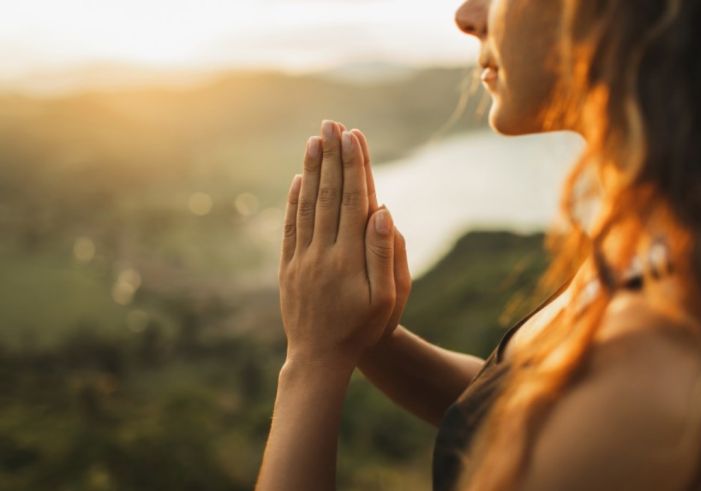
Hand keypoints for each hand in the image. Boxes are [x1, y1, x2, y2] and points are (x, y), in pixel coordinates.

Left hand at [279, 120, 404, 366]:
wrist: (318, 359)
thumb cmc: (362, 329)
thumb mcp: (386, 298)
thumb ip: (384, 253)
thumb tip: (382, 211)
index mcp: (349, 256)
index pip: (353, 199)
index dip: (354, 166)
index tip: (354, 136)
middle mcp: (322, 251)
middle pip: (328, 195)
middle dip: (332, 157)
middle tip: (332, 123)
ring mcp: (302, 258)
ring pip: (307, 205)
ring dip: (311, 170)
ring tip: (315, 140)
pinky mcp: (288, 267)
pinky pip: (290, 227)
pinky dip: (294, 201)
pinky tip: (297, 180)